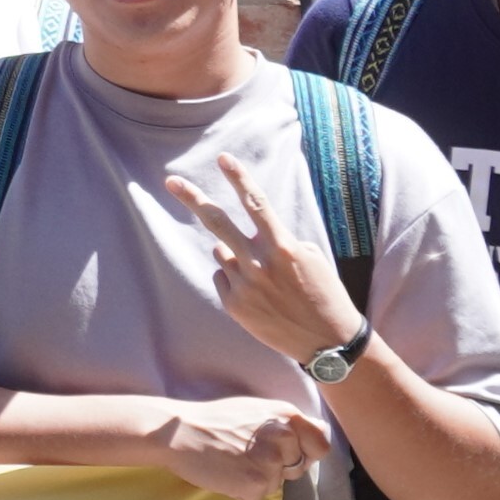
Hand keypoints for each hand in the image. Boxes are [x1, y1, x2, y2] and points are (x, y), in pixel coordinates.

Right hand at [150, 395, 330, 499]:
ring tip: (232, 461)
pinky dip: (242, 490)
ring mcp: (271, 463)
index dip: (307, 452)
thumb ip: (288, 422)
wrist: (178, 433)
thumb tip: (320, 435)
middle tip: (247, 454)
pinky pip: (257, 496)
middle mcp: (284, 438)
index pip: (321, 444)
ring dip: (257, 479)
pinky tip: (225, 473)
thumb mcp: (258, 409)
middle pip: (298, 467)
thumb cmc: (216, 420)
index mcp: (287, 416)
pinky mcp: (256, 484)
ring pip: (276, 483)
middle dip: (278, 466)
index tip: (291, 453)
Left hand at [161, 165, 365, 370]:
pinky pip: (223, 277)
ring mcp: (243, 285)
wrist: (327, 342)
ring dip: (235, 255)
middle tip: (172, 182)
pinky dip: (235, 279)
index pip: (257, 204)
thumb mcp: (310, 258)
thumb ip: (275, 241)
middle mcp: (259, 263)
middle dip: (193, 199)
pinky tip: (259, 296)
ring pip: (222, 252)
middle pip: (217, 223)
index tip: (224, 158)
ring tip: (265, 278)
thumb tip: (239, 238)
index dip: (240, 179)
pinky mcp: (233, 305)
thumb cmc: (322, 293)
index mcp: (283, 247)